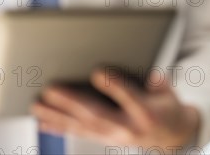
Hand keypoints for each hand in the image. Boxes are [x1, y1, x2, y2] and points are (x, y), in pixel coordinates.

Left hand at [31, 69, 199, 149]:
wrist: (171, 135)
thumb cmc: (166, 105)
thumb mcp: (169, 91)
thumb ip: (159, 82)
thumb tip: (150, 75)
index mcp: (147, 112)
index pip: (130, 98)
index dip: (115, 86)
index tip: (98, 72)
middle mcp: (128, 128)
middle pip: (97, 114)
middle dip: (72, 102)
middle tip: (51, 89)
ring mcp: (113, 136)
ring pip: (82, 126)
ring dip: (57, 115)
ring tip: (37, 104)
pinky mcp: (104, 138)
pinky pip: (79, 133)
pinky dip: (60, 127)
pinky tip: (43, 120)